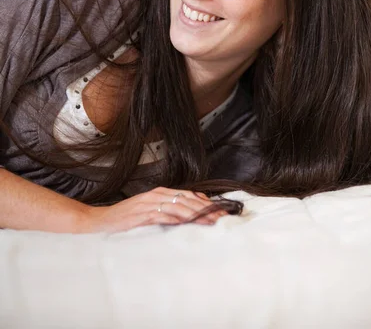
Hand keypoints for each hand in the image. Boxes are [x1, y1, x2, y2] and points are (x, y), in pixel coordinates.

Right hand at [81, 186, 227, 232]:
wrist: (98, 222)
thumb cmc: (124, 219)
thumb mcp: (148, 212)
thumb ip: (167, 211)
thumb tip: (189, 215)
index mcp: (160, 193)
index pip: (190, 195)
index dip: (207, 203)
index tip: (222, 211)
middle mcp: (157, 195)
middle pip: (188, 200)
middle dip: (208, 209)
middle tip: (223, 217)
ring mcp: (149, 204)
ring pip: (180, 206)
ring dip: (198, 214)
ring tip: (212, 222)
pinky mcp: (142, 215)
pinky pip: (164, 216)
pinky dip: (179, 219)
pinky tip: (189, 224)